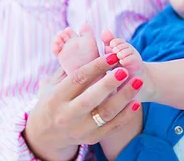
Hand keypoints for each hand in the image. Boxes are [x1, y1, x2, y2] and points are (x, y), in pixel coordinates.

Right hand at [24, 54, 143, 160]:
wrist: (45, 135)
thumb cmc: (52, 101)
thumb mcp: (52, 85)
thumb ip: (68, 68)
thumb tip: (84, 43)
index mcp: (56, 98)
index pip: (78, 79)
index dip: (96, 66)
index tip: (112, 56)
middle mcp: (67, 115)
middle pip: (91, 98)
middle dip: (110, 83)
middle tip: (125, 69)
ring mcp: (79, 129)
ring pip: (106, 113)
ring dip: (124, 97)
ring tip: (138, 82)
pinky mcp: (91, 139)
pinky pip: (112, 127)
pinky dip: (126, 115)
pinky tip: (136, 102)